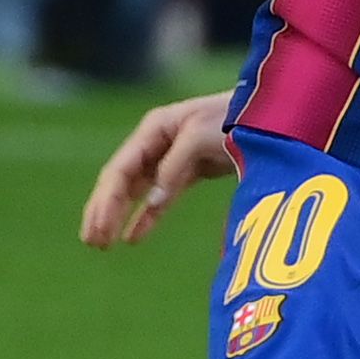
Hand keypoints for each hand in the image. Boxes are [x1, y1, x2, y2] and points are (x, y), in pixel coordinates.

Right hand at [80, 91, 235, 247]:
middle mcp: (156, 143)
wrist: (268, 114)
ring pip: (136, 192)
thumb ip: (174, 167)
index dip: (106, 201)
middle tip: (91, 242)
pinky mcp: (189, 172)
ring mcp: (170, 158)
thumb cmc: (233, 118)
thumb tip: (152, 201)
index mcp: (154, 129)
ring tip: (101, 244)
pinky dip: (147, 217)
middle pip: (121, 182)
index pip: (120, 169)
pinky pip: (160, 199)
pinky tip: (133, 238)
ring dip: (118, 216)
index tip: (97, 229)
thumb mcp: (200, 137)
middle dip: (104, 211)